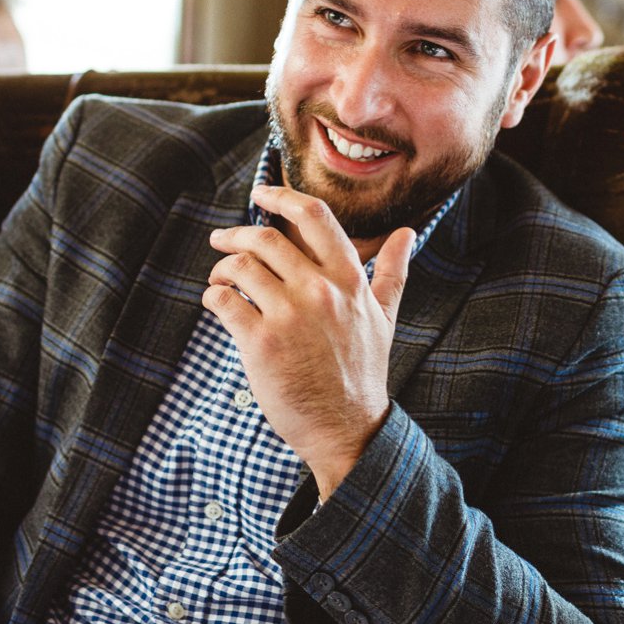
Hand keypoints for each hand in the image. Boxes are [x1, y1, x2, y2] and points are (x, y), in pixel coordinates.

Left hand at [203, 183, 412, 497]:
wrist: (347, 429)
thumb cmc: (363, 372)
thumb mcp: (383, 317)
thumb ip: (393, 271)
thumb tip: (408, 234)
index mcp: (348, 280)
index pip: (315, 217)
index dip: (282, 197)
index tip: (261, 194)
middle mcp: (320, 290)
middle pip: (266, 238)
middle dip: (235, 234)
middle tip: (221, 240)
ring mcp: (289, 316)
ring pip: (240, 267)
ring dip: (222, 268)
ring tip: (220, 279)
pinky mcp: (261, 344)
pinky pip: (224, 302)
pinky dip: (214, 297)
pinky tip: (218, 304)